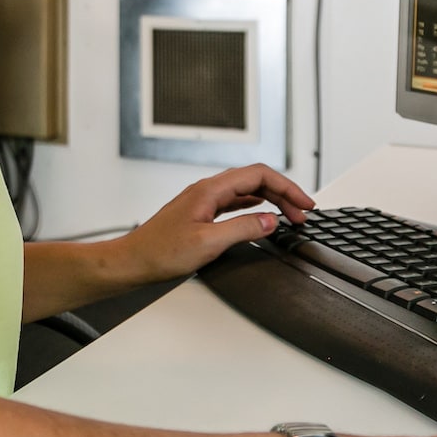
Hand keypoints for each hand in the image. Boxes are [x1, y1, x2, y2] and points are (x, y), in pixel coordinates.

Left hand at [116, 165, 314, 283]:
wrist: (133, 261)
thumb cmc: (160, 252)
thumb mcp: (208, 243)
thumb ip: (242, 229)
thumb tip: (270, 221)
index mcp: (210, 190)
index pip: (259, 175)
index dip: (287, 187)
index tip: (304, 204)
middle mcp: (207, 190)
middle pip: (255, 180)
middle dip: (283, 194)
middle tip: (303, 213)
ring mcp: (203, 201)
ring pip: (246, 191)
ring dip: (270, 200)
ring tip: (289, 216)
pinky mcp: (200, 214)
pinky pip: (235, 202)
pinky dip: (254, 207)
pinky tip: (261, 216)